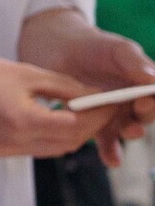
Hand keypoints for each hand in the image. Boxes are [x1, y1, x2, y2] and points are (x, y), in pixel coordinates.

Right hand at [0, 52, 104, 158]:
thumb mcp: (27, 73)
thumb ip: (64, 87)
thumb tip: (94, 98)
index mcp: (22, 119)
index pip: (75, 125)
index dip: (97, 116)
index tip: (109, 104)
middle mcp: (15, 141)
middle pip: (69, 142)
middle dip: (90, 126)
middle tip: (101, 109)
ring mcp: (6, 149)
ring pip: (56, 149)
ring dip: (73, 134)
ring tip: (80, 113)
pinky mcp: (0, 151)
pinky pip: (37, 149)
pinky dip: (52, 136)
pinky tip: (54, 119)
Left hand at [17, 9, 154, 165]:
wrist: (60, 50)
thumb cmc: (94, 46)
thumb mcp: (118, 50)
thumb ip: (136, 63)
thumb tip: (153, 80)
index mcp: (145, 84)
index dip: (152, 104)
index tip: (143, 102)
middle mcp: (134, 102)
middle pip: (144, 118)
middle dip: (139, 124)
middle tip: (132, 126)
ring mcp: (115, 114)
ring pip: (125, 131)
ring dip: (126, 138)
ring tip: (122, 136)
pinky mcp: (95, 123)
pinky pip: (106, 141)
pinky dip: (110, 152)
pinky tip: (111, 160)